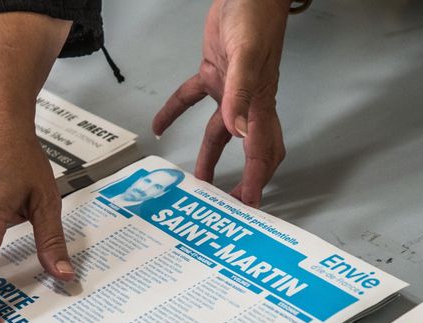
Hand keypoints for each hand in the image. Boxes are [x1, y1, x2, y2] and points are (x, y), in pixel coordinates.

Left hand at [153, 0, 289, 206]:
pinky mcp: (213, 74)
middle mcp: (247, 102)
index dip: (257, 179)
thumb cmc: (255, 18)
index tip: (250, 204)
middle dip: (245, 178)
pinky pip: (191, 100)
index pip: (261, 150)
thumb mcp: (246, 57)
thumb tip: (238, 132)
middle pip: (250, 149)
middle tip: (234, 202)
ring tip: (198, 182)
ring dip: (209, 157)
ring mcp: (230, 89)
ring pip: (218, 133)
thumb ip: (241, 94)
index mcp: (260, 103)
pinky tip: (161, 126)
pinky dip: (175, 113)